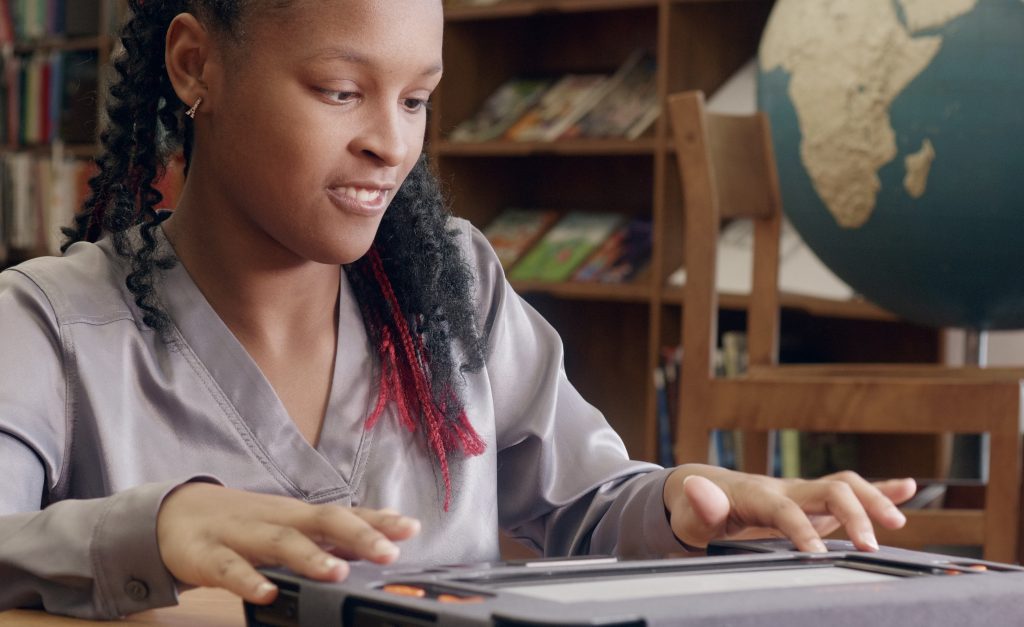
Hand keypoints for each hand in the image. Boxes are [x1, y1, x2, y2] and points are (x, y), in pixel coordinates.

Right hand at [156, 483, 419, 604]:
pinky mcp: (207, 556)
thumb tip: (377, 550)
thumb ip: (329, 540)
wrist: (174, 514)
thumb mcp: (289, 529)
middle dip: (358, 535)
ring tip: (337, 572)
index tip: (412, 527)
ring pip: (280, 543)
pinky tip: (268, 594)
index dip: (378, 520)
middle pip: (322, 521)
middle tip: (389, 551)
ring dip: (310, 557)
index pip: (346, 514)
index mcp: (299, 517)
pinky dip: (249, 581)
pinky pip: (230, 569)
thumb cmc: (244, 526)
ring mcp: (242, 536)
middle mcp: (277, 521)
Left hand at [663, 464, 915, 552]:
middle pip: (828, 490)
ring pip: (844, 486)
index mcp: (757, 495)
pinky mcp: (814, 502)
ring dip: (874, 499)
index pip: (785, 510)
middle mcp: (785, 489)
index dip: (801, 531)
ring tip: (897, 523)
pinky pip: (848, 490)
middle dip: (853, 514)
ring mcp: (803, 493)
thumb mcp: (692, 515)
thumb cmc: (699, 511)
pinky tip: (909, 488)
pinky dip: (880, 487)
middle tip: (870, 548)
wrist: (704, 494)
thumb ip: (699, 505)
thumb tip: (696, 487)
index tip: (817, 557)